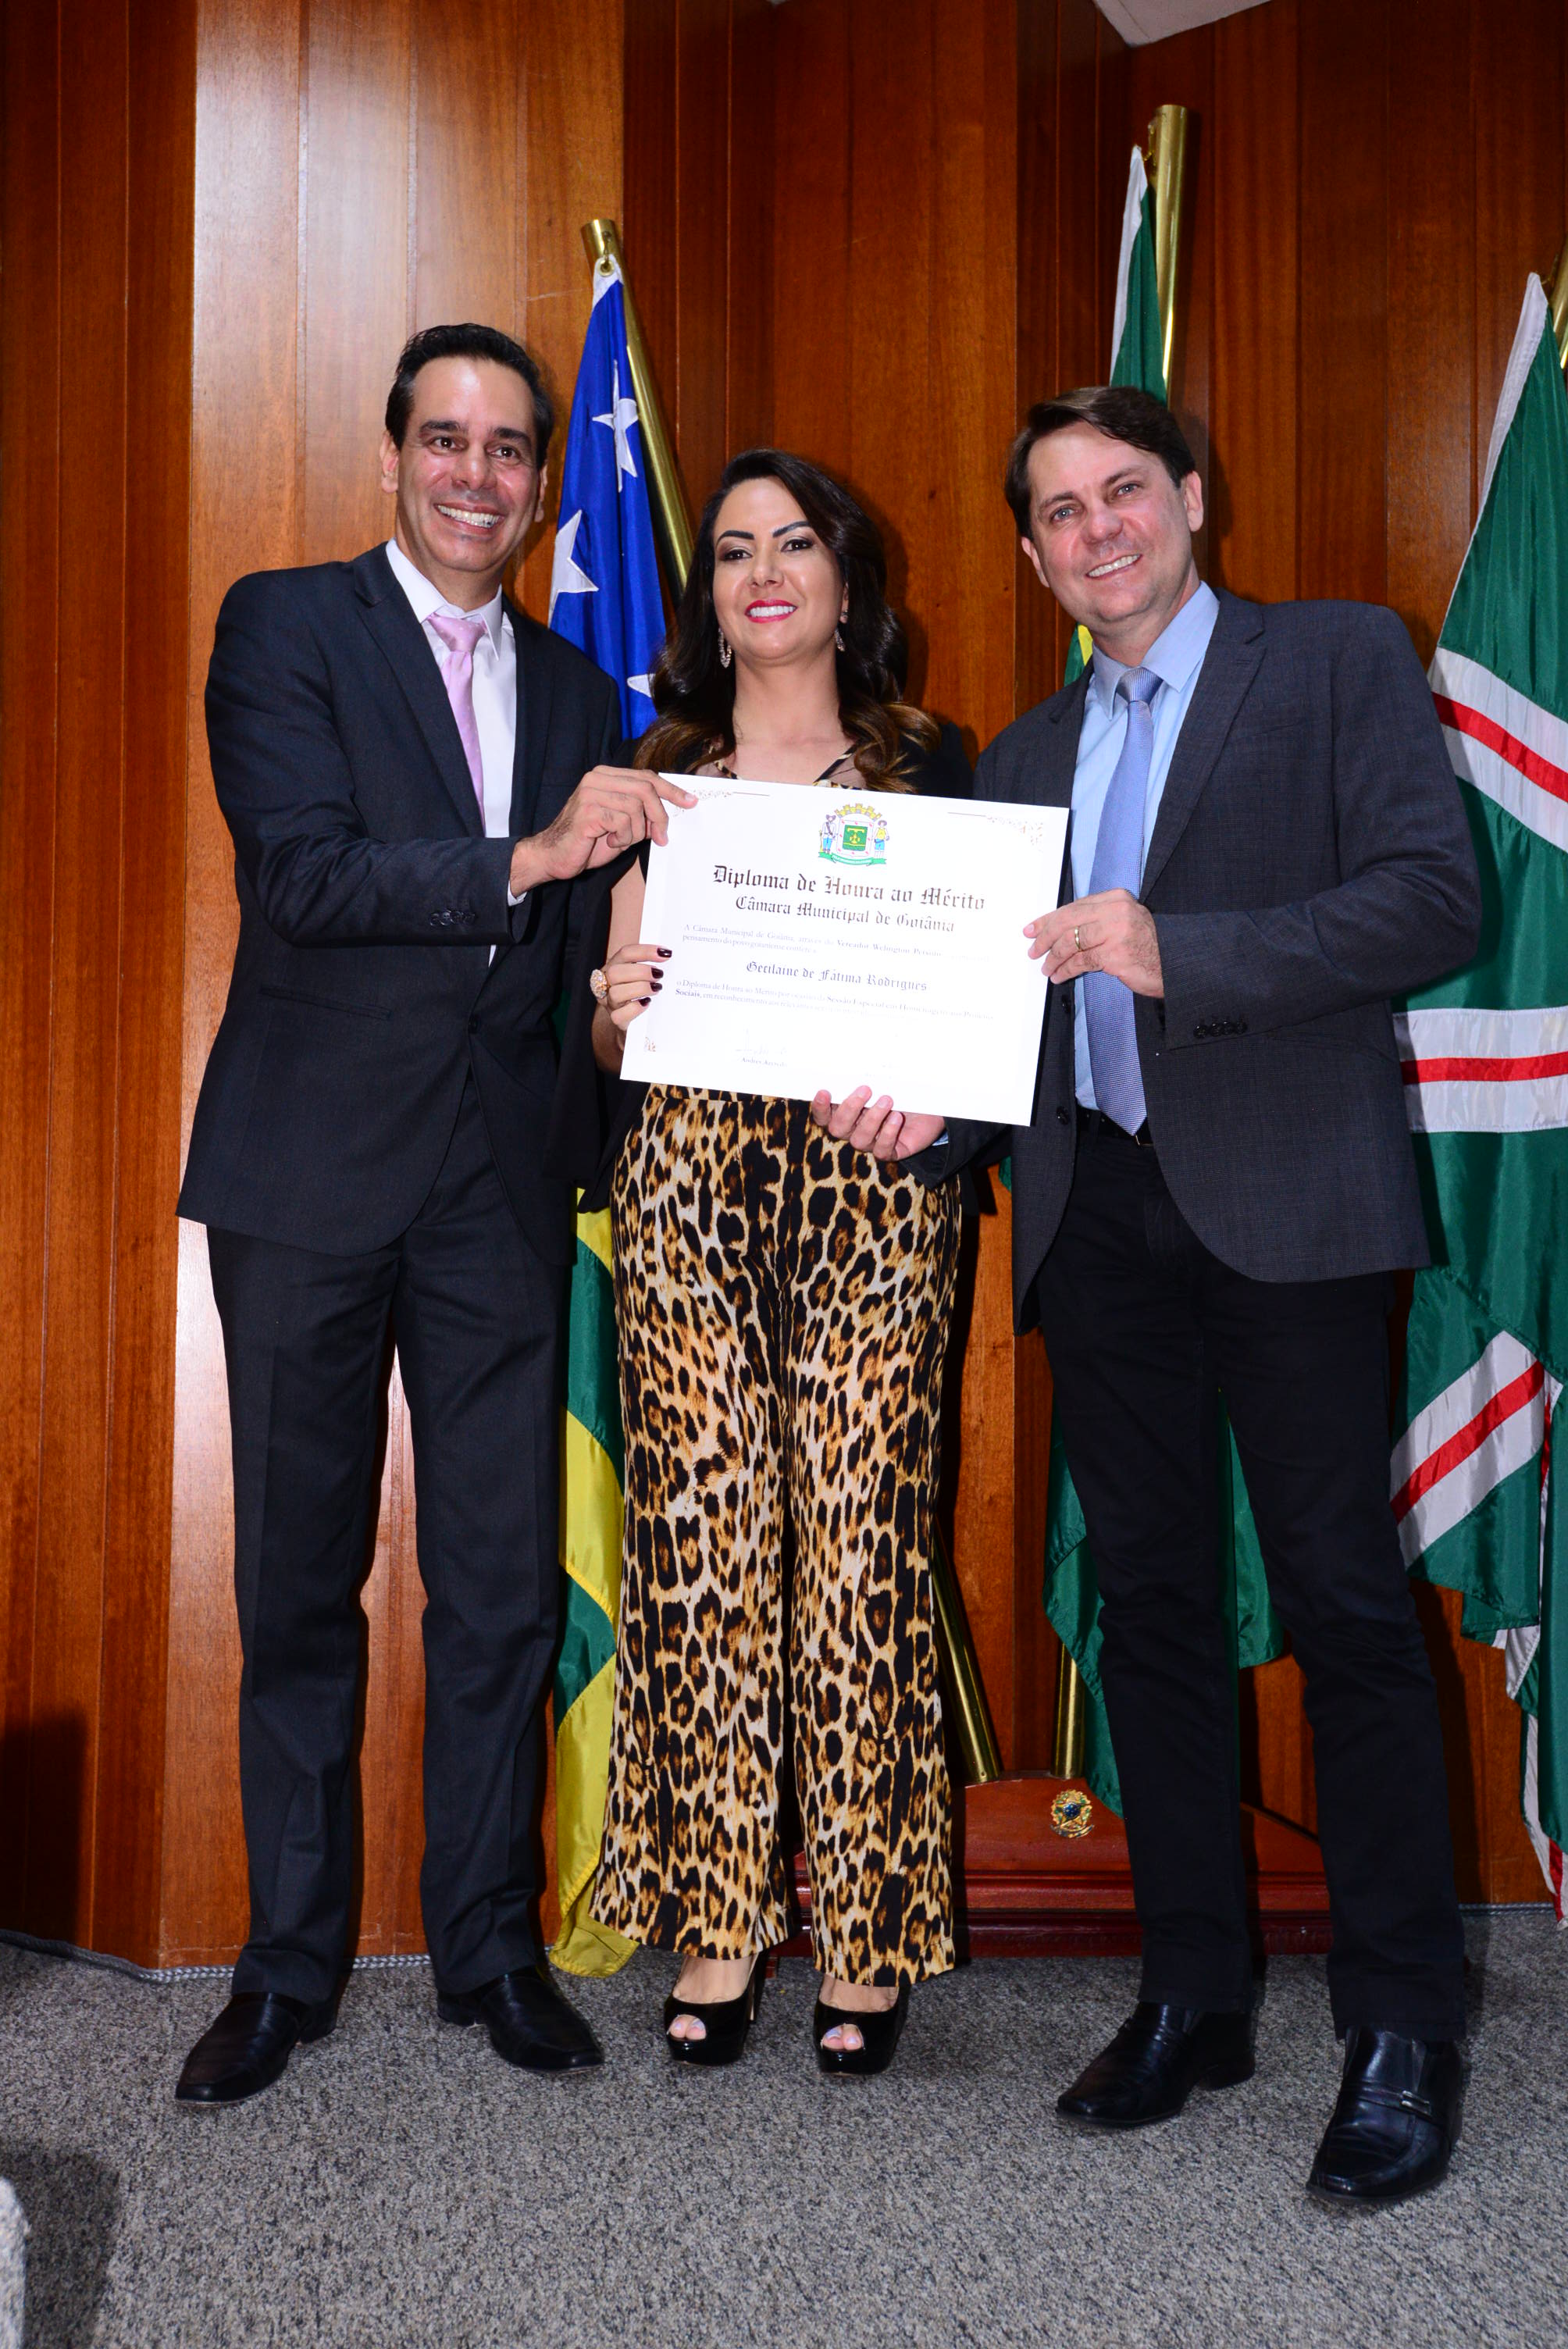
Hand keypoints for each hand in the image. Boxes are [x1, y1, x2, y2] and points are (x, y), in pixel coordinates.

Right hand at [510, 767, 697, 892]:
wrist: (553, 856)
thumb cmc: (586, 842)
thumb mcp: (622, 827)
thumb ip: (642, 817)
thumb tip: (668, 817)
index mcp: (605, 776)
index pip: (646, 777)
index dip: (671, 790)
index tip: (691, 802)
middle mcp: (597, 778)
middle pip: (646, 789)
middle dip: (660, 815)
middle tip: (661, 836)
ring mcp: (591, 793)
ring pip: (636, 808)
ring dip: (636, 832)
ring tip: (619, 841)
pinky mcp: (588, 811)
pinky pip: (622, 822)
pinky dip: (622, 838)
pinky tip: (609, 842)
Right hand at [596, 940, 670, 1032]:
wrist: (635, 1023)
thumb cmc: (641, 992)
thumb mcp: (641, 974)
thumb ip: (650, 964)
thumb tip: (668, 956)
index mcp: (614, 966)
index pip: (625, 953)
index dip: (646, 951)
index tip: (666, 954)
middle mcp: (607, 983)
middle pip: (615, 972)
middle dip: (641, 972)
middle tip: (659, 975)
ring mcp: (609, 1002)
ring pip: (616, 993)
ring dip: (640, 989)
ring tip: (656, 989)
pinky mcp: (616, 1019)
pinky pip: (620, 1015)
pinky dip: (635, 1008)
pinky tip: (647, 1003)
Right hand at [808, 1087, 945, 1161]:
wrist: (930, 1109)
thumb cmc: (902, 1092)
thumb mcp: (885, 1081)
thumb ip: (870, 1076)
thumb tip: (859, 1057)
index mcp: (848, 1113)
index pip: (824, 1115)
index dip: (820, 1107)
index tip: (825, 1091)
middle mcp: (855, 1130)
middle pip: (838, 1128)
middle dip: (849, 1109)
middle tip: (866, 1089)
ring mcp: (872, 1143)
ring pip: (859, 1139)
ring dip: (872, 1119)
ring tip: (888, 1101)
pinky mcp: (891, 1151)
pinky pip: (882, 1151)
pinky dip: (888, 1134)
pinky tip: (896, 1119)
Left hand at [1026, 888, 1162, 995]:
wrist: (1173, 963)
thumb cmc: (1146, 945)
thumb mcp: (1122, 922)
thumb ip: (1095, 920)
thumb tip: (1057, 930)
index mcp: (1115, 898)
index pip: (1073, 907)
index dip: (1048, 920)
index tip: (1032, 930)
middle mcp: (1116, 910)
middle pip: (1067, 921)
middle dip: (1045, 938)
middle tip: (1034, 951)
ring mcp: (1116, 931)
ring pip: (1071, 942)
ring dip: (1054, 958)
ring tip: (1047, 968)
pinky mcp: (1115, 954)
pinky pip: (1080, 961)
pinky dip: (1065, 970)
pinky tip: (1059, 976)